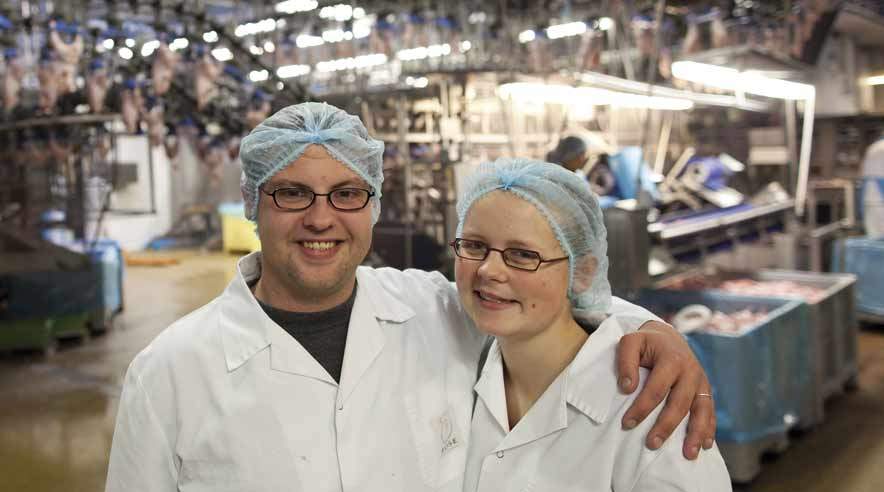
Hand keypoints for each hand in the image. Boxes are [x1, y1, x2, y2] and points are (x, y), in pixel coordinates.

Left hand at [615, 320, 714, 459]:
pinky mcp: (706, 390)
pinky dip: (709, 429)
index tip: (627, 424)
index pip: (656, 389)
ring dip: (695, 434)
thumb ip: (626, 361)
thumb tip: (627, 387)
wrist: (668, 336)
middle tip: (651, 445)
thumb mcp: (631, 342)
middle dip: (666, 426)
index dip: (641, 408)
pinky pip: (710, 411)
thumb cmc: (646, 343)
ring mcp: (701, 381)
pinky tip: (705, 446)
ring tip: (688, 455)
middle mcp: (690, 371)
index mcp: (672, 359)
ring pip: (701, 410)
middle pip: (679, 403)